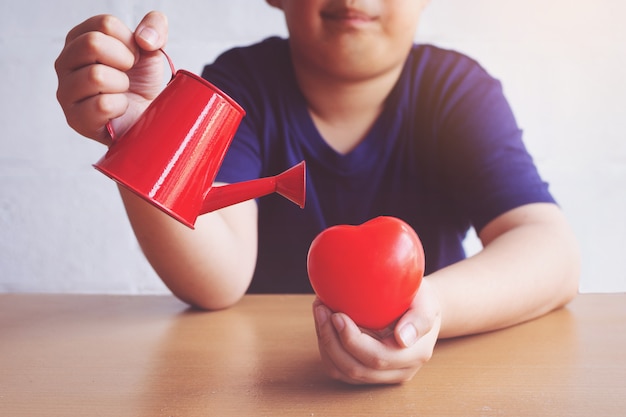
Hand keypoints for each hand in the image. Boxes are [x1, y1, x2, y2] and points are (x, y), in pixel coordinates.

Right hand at [54, 11, 168, 144]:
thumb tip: (144, 38)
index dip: (130, 42)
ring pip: (96, 76)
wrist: (148, 118)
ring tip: (122, 92)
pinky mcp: (76, 119)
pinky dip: (121, 107)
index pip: (105, 24)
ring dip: (121, 85)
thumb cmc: (142, 83)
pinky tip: (119, 109)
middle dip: (124, 60)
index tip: (134, 58)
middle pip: (92, 43)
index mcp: (78, 39)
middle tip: (128, 74)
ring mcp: (66, 92)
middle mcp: (65, 63)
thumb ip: (155, 26)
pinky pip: (103, 105)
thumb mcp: (152, 49)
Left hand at [313, 279, 441, 384]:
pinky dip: (326, 347)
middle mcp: (399, 371)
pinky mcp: (366, 371)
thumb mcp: (427, 302)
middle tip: (321, 308)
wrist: (419, 309)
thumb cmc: (421, 301)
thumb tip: (402, 339)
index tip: (337, 315)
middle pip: (355, 368)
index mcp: (415, 355)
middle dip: (331, 339)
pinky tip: (323, 323)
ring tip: (320, 312)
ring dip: (325, 343)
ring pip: (342, 371)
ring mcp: (381, 375)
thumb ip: (420, 319)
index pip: (377, 356)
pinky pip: (338, 368)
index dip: (352, 340)